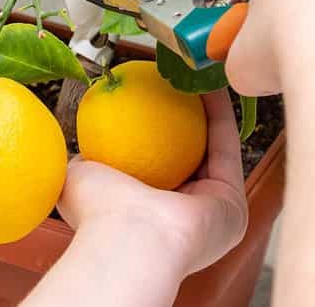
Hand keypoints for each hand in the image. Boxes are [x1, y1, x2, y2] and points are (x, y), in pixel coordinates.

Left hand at [58, 90, 247, 276]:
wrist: (130, 238)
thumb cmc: (98, 213)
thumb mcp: (82, 178)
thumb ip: (87, 162)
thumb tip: (85, 148)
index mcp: (151, 217)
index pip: (157, 167)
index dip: (156, 131)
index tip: (152, 97)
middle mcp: (186, 217)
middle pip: (190, 156)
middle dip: (186, 117)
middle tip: (177, 82)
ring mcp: (214, 210)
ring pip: (213, 149)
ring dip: (207, 109)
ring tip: (195, 75)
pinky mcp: (233, 198)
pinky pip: (225, 146)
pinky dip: (218, 113)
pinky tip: (207, 84)